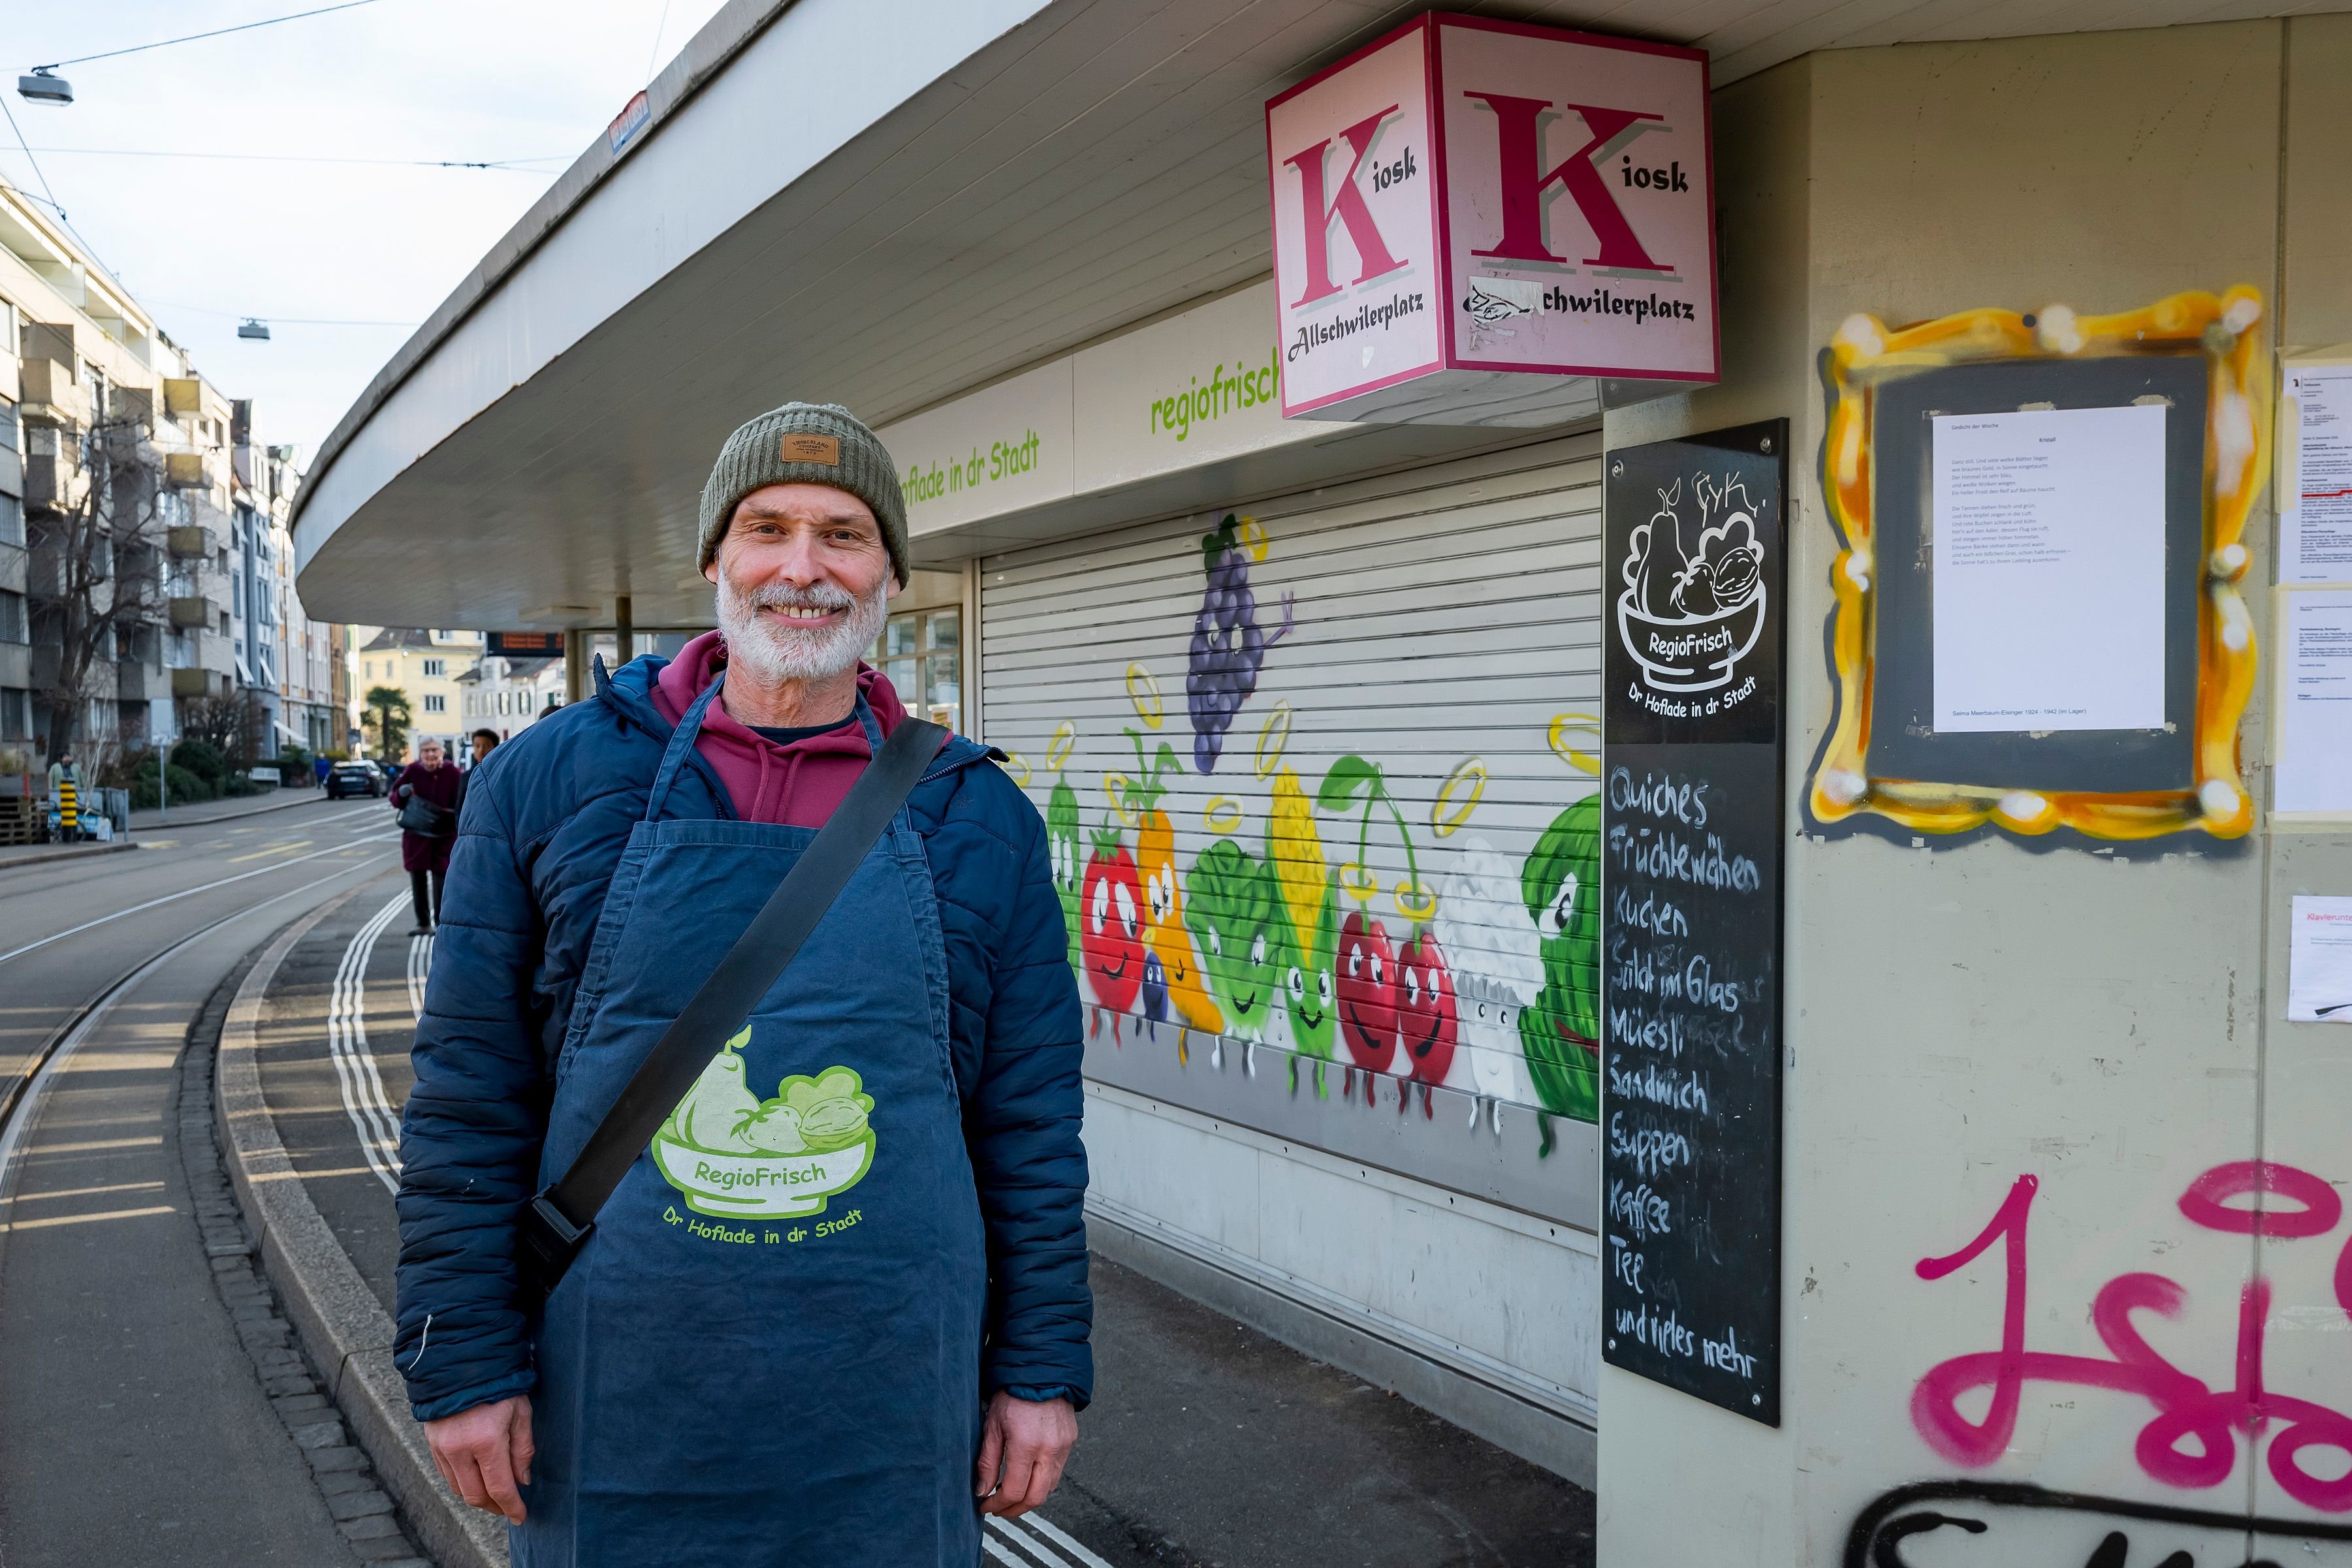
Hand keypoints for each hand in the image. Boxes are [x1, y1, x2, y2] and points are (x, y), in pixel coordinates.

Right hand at [425, 1394, 533, 1523]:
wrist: (462, 1361)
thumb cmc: (499, 1384)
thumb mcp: (521, 1412)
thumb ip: (523, 1449)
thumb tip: (522, 1480)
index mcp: (486, 1441)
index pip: (500, 1487)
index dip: (512, 1506)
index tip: (521, 1516)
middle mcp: (459, 1448)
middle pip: (475, 1495)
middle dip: (494, 1506)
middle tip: (509, 1507)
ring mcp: (442, 1447)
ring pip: (458, 1488)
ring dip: (477, 1496)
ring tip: (495, 1494)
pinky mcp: (432, 1443)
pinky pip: (446, 1474)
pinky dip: (462, 1482)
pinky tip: (477, 1477)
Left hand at [973, 1391, 1075, 1517]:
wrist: (1041, 1370)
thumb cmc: (1013, 1394)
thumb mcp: (992, 1426)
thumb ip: (987, 1462)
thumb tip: (982, 1490)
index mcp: (1026, 1444)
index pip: (1014, 1491)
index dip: (998, 1504)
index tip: (986, 1505)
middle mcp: (1049, 1449)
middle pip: (1036, 1497)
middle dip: (1015, 1510)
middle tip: (999, 1509)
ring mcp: (1063, 1446)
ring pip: (1050, 1487)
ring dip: (1030, 1496)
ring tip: (1011, 1493)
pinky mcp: (1070, 1442)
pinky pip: (1057, 1471)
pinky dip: (1041, 1480)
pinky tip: (1027, 1474)